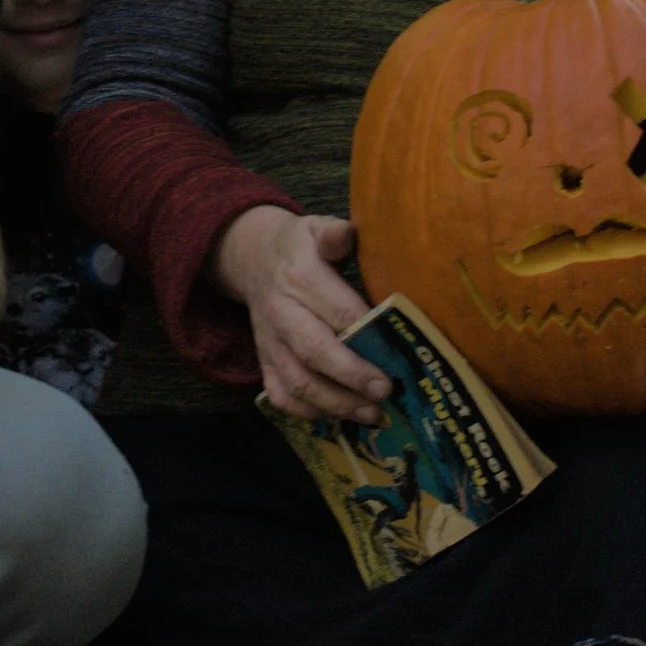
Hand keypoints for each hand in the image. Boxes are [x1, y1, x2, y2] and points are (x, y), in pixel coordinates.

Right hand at [213, 206, 386, 423]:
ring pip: (298, 381)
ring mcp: (270, 341)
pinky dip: (307, 412)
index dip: (367, 337)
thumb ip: (335, 234)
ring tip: (371, 414)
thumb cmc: (300, 248)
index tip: (393, 360)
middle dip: (352, 377)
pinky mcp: (264, 360)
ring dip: (335, 404)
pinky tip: (337, 416)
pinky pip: (280, 394)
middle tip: (385, 393)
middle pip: (314, 352)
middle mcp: (281, 312)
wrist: (252, 259)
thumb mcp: (315, 229)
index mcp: (301, 278)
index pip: (337, 312)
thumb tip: (347, 234)